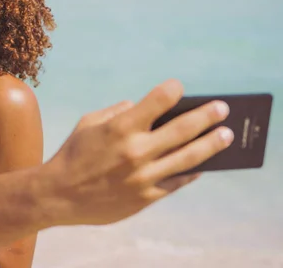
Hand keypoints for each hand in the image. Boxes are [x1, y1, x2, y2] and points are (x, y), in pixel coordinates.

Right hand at [46, 79, 232, 225]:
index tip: (180, 86)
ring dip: (211, 144)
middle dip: (207, 115)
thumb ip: (116, 112)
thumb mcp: (88, 123)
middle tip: (223, 108)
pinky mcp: (145, 197)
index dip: (172, 90)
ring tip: (226, 135)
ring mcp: (144, 176)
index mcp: (120, 128)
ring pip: (188, 158)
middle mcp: (136, 151)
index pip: (158, 100)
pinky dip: (191, 172)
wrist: (59, 195)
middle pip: (183, 129)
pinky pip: (176, 182)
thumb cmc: (73, 154)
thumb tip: (141, 107)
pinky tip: (202, 165)